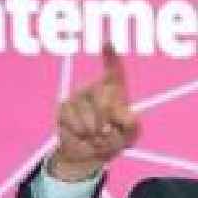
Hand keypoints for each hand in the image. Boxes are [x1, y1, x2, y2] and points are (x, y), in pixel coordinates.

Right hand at [50, 44, 138, 180]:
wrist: (90, 154)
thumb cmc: (113, 139)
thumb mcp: (130, 135)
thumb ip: (133, 125)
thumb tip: (127, 115)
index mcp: (114, 90)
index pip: (114, 71)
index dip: (111, 57)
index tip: (108, 43)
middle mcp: (96, 88)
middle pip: (103, 97)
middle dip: (107, 119)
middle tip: (107, 132)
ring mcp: (78, 96)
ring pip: (89, 113)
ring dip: (95, 131)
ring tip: (96, 136)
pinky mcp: (64, 107)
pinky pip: (75, 121)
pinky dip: (82, 133)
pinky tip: (82, 135)